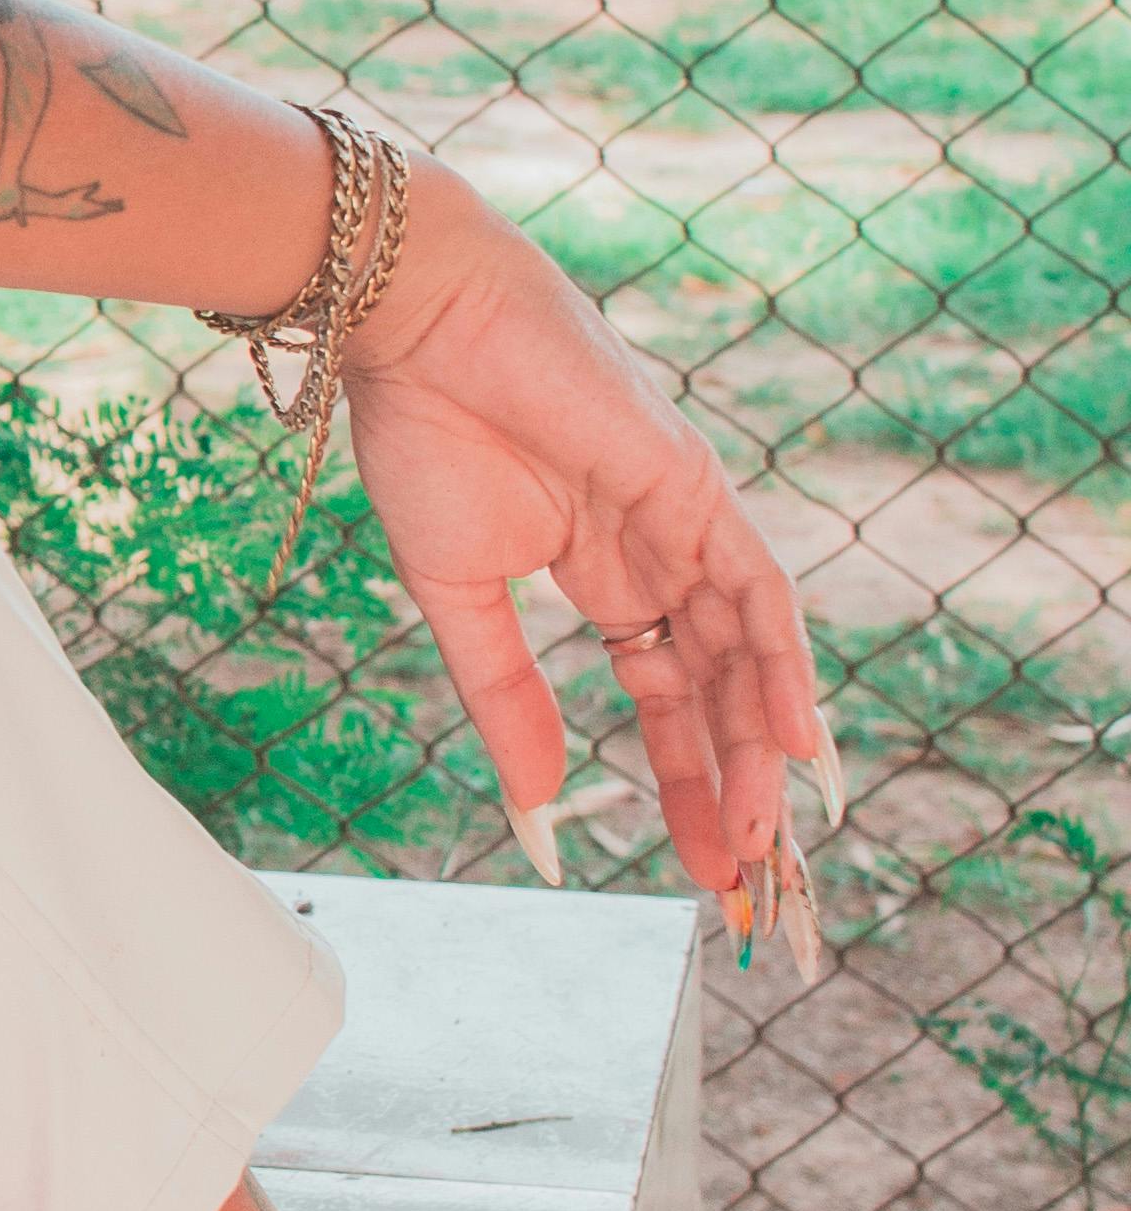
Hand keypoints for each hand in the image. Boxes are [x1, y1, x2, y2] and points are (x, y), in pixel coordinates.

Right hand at [343, 170, 827, 895]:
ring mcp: (684, 522)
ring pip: (749, 654)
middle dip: (734, 787)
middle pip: (722, 691)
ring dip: (762, 748)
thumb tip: (542, 818)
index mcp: (604, 577)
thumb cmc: (422, 436)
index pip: (668, 699)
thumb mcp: (459, 601)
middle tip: (742, 883)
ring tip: (765, 839)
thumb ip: (506, 702)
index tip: (698, 868)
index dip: (687, 782)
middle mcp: (660, 556)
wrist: (415, 326)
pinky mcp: (692, 488)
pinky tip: (795, 742)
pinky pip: (761, 590)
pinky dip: (785, 665)